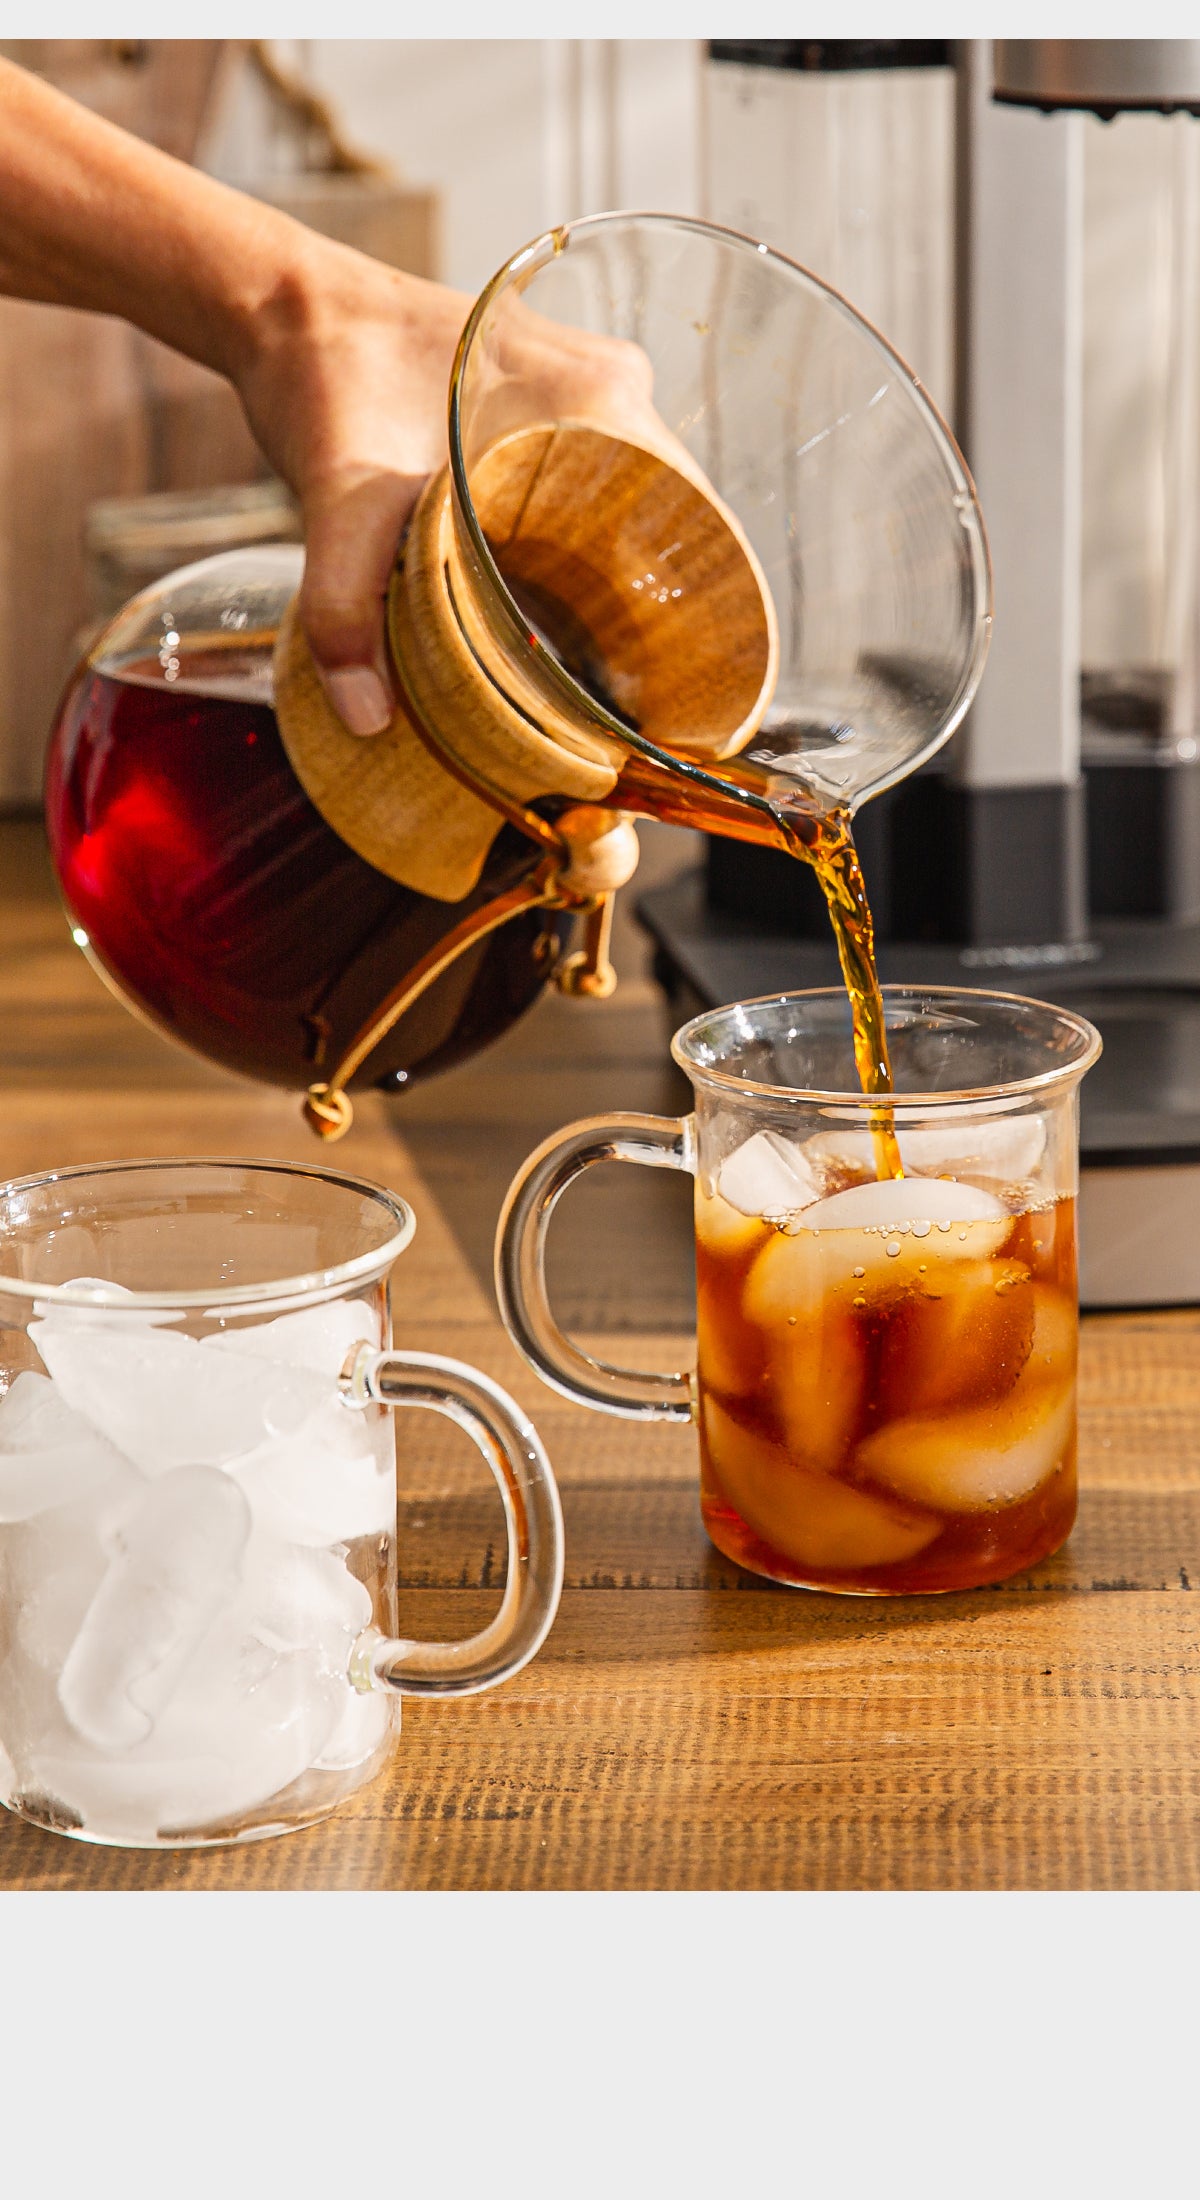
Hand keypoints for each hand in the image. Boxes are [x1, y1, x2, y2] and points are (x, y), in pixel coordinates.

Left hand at [231, 232, 683, 737]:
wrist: (284, 310)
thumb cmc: (324, 378)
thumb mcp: (340, 504)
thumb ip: (347, 611)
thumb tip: (366, 718)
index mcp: (596, 400)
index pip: (693, 519)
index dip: (693, 609)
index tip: (675, 687)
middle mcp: (610, 389)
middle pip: (670, 523)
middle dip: (653, 612)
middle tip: (627, 698)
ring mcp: (584, 392)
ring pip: (633, 511)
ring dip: (617, 585)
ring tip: (599, 673)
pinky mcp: (550, 405)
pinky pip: (594, 491)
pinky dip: (581, 552)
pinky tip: (555, 614)